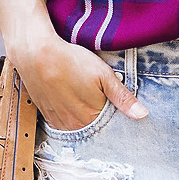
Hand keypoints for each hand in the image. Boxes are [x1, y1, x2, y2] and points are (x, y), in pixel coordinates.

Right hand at [8, 29, 146, 131]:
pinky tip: (68, 97)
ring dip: (82, 114)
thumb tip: (143, 115)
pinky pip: (62, 121)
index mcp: (92, 117)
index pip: (110, 122)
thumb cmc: (71, 61)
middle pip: (93, 125)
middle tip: (93, 91)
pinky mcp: (47, 115)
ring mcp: (59, 121)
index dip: (112, 109)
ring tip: (79, 92)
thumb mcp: (104, 76)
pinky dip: (68, 112)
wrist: (36, 54)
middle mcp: (75, 125)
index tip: (109, 97)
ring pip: (77, 124)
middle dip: (98, 113)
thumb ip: (123, 98)